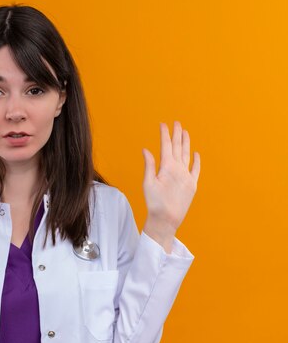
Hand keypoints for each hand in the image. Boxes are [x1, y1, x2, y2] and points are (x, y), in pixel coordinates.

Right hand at [141, 121, 200, 236]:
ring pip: (187, 155)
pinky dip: (196, 160)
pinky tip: (196, 153)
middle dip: (177, 134)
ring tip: (185, 132)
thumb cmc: (155, 203)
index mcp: (167, 167)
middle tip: (177, 123)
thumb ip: (149, 165)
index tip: (163, 124)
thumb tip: (146, 150)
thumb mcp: (148, 183)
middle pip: (178, 147)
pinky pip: (196, 169)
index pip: (166, 146)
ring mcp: (188, 177)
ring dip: (186, 143)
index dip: (164, 134)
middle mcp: (179, 169)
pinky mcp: (192, 185)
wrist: (167, 219)